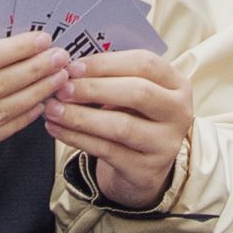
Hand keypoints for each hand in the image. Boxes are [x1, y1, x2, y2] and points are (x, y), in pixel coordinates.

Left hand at [47, 48, 194, 209]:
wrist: (144, 167)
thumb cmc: (134, 118)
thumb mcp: (132, 93)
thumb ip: (110, 78)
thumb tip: (68, 68)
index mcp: (177, 84)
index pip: (145, 63)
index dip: (106, 63)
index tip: (72, 67)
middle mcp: (179, 112)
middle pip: (138, 92)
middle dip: (94, 88)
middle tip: (61, 88)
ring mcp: (166, 143)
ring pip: (121, 126)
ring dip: (81, 116)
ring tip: (53, 110)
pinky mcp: (146, 169)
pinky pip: (107, 151)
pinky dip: (77, 138)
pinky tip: (56, 129)